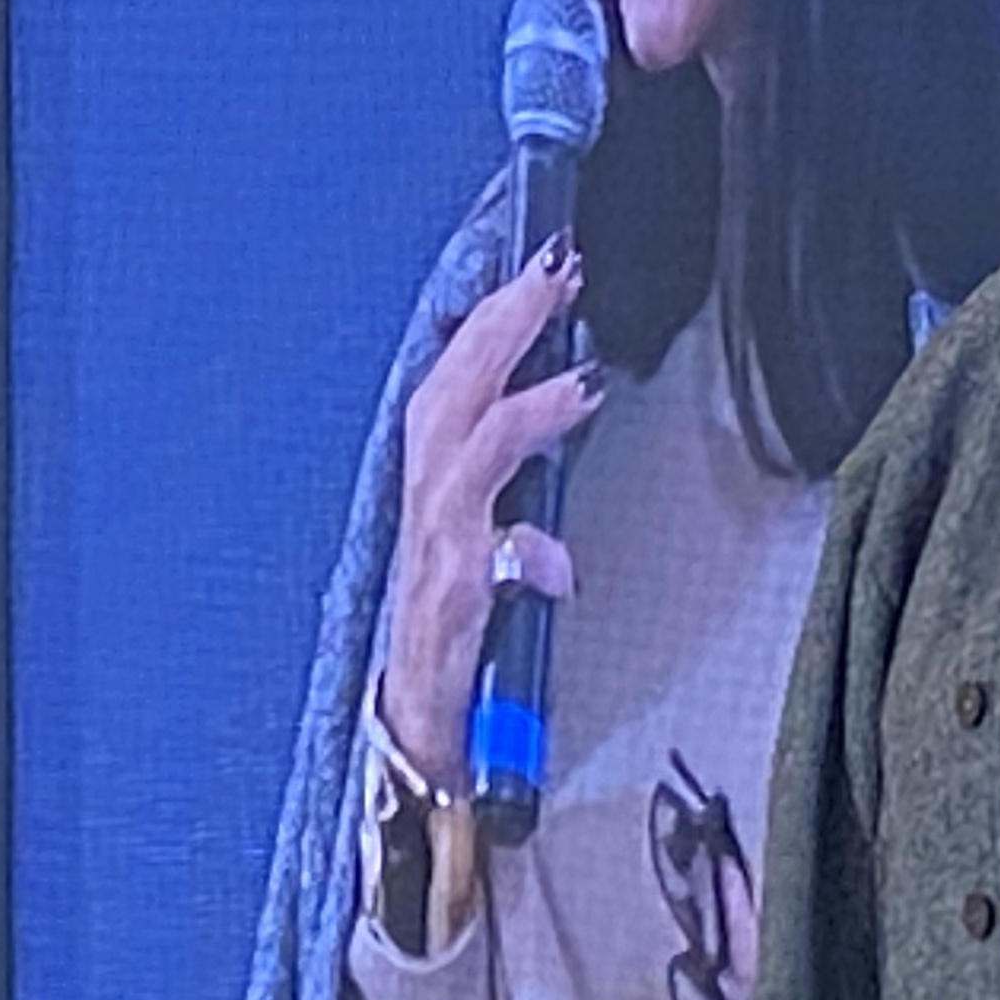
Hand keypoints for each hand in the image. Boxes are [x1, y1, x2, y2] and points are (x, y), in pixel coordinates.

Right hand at [381, 238, 600, 788]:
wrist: (417, 733)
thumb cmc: (458, 637)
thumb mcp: (498, 552)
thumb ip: (528, 509)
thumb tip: (563, 506)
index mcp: (437, 488)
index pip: (456, 383)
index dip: (493, 322)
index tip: (545, 266)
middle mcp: (425, 512)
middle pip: (449, 398)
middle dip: (500, 328)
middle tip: (557, 271)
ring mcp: (433, 560)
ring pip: (460, 462)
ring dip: (519, 413)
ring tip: (582, 376)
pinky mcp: (448, 615)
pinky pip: (483, 574)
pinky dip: (520, 557)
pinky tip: (556, 559)